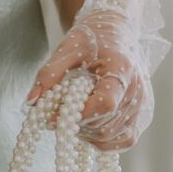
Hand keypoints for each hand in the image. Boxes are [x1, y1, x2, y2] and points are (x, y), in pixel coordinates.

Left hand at [29, 0, 167, 151]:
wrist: (116, 31)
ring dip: (86, 133)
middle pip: (104, 125)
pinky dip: (102, 140)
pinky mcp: (139, 115)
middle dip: (76, 124)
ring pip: (110, 136)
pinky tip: (88, 126)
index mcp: (121, 68)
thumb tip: (32, 102)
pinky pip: (123, 139)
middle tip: (58, 114)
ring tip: (73, 115)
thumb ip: (49, 73)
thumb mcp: (66, 48)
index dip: (79, 115)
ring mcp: (140, 104)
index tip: (56, 115)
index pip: (105, 104)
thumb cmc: (92, 38)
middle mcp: (136, 89)